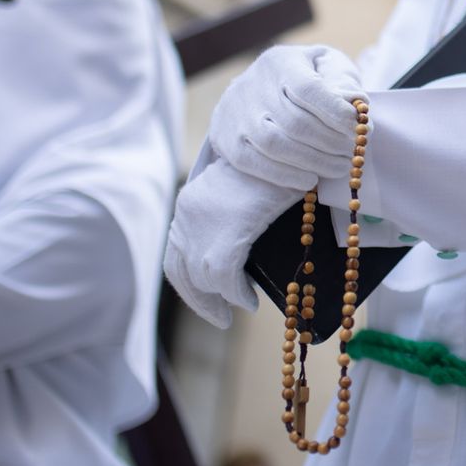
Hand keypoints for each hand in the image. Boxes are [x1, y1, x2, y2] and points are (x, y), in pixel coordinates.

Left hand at [165, 160, 300, 327]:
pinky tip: (249, 302)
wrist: (289, 148)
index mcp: (189, 203)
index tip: (208, 299)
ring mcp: (203, 228)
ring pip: (202, 279)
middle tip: (219, 317)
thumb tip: (241, 250)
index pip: (175, 255)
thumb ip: (232, 217)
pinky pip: (225, 279)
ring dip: (217, 301)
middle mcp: (187, 216)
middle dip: (199, 299)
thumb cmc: (276, 166)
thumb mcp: (243, 192)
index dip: (189, 282)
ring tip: (233, 312)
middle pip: (182, 271)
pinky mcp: (225, 237)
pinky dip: (237, 295)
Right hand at [208, 45, 366, 190]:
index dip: (336, 112)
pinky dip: (285, 175)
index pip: (308, 88)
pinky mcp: (226, 139)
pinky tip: (310, 179)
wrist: (255, 90)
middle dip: (331, 142)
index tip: (359, 129)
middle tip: (354, 154)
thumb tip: (357, 106)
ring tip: (339, 167)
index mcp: (281, 62)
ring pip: (275, 144)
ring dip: (313, 161)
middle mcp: (253, 85)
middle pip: (295, 122)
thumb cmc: (304, 77)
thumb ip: (342, 81)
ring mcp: (236, 113)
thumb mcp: (325, 66)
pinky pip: (254, 163)